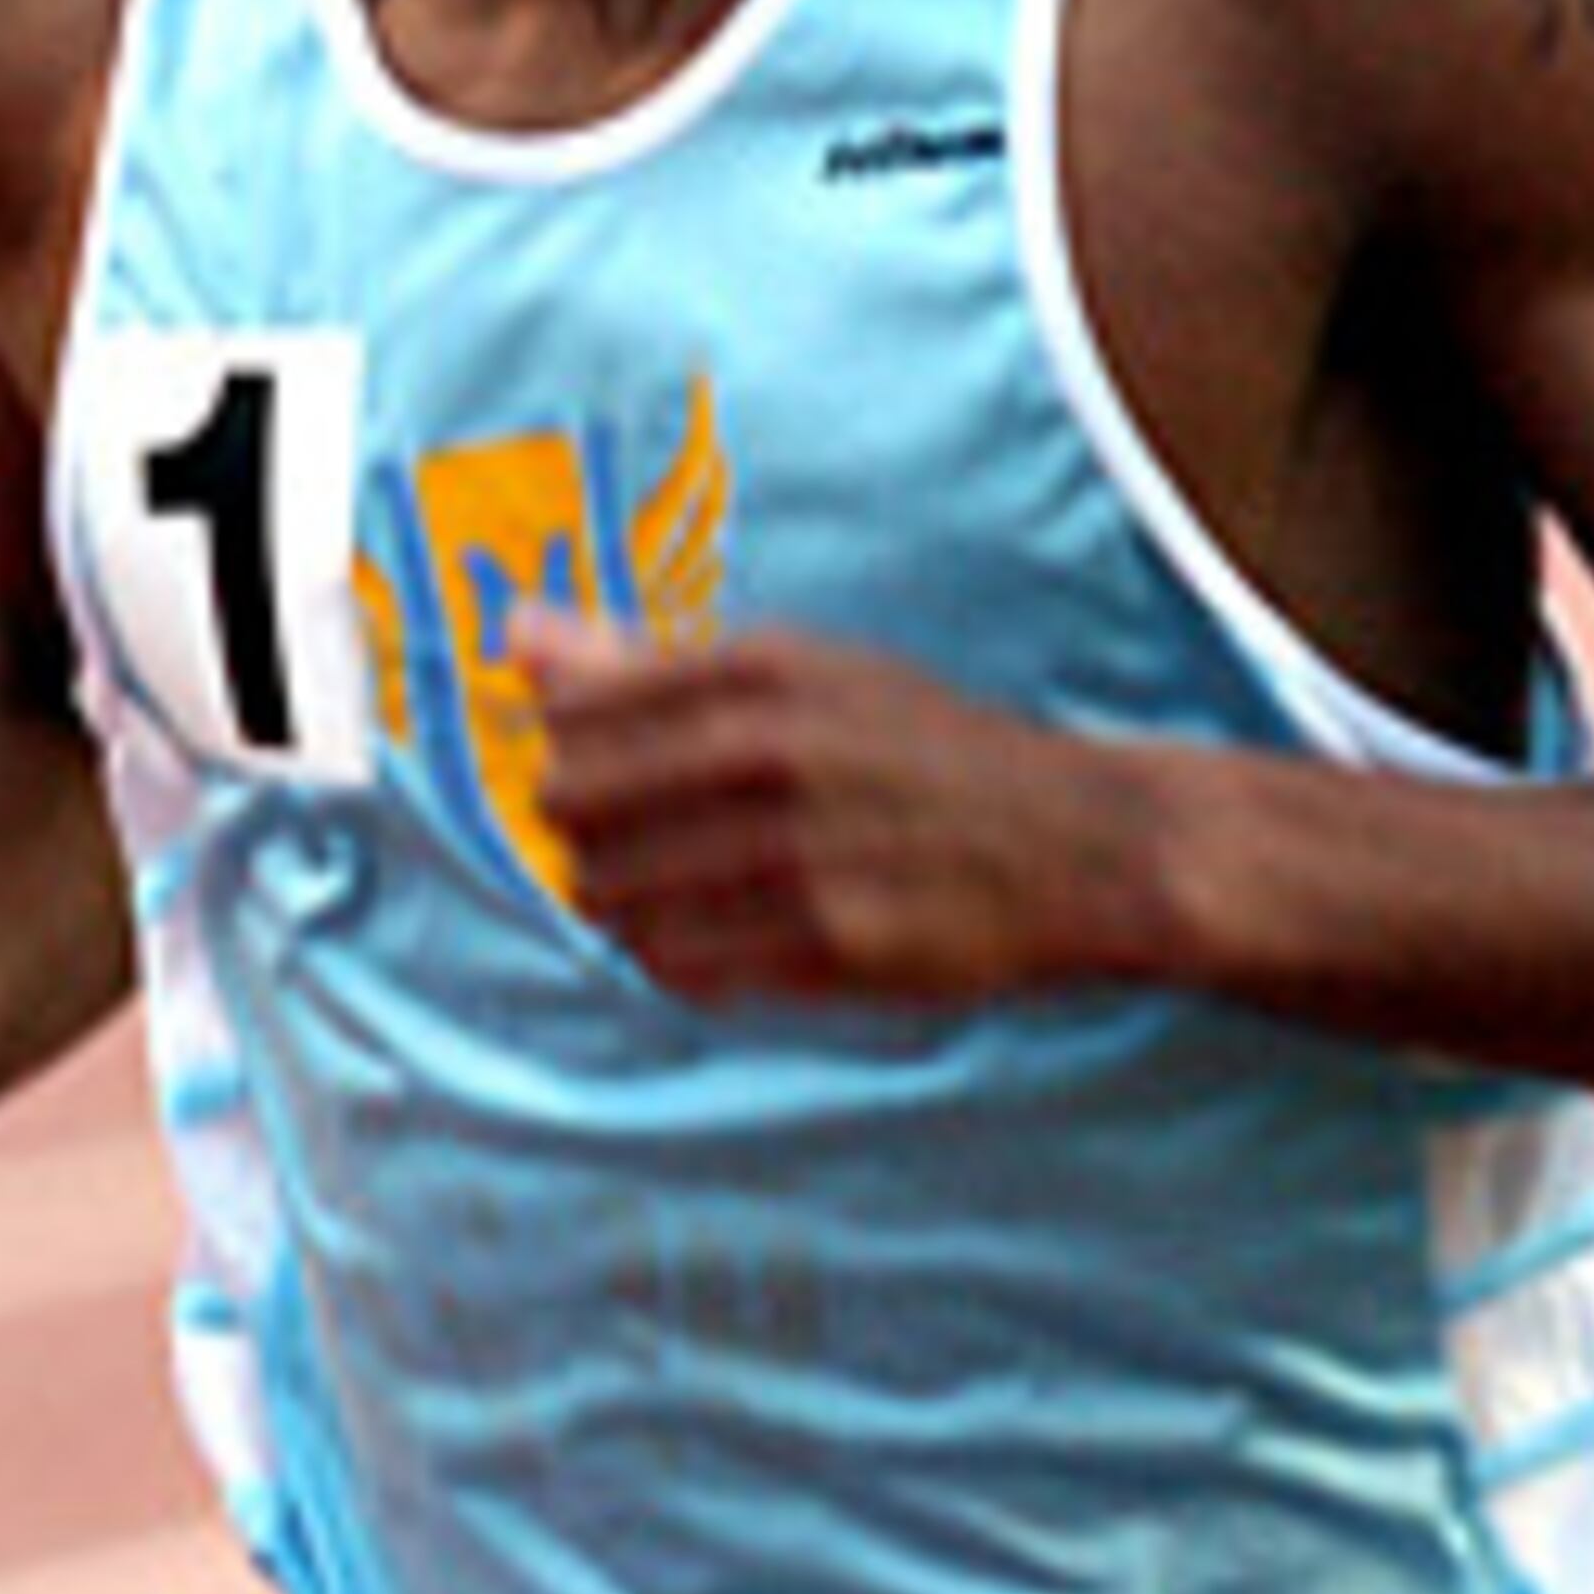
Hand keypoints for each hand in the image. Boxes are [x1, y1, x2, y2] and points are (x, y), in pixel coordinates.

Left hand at [515, 611, 1151, 1009]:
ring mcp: (797, 851)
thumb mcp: (805, 674)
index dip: (565, 757)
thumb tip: (514, 630)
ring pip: (616, 894)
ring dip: (620, 905)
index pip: (576, 715)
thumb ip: (650, 658)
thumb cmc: (926, 751)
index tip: (596, 774)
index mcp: (762, 668)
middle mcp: (772, 751)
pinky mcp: (825, 943)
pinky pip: (682, 963)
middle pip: (577, 807)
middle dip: (580, 835)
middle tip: (628, 844)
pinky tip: (712, 941)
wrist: (1079, 843)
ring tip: (671, 894)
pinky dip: (673, 958)